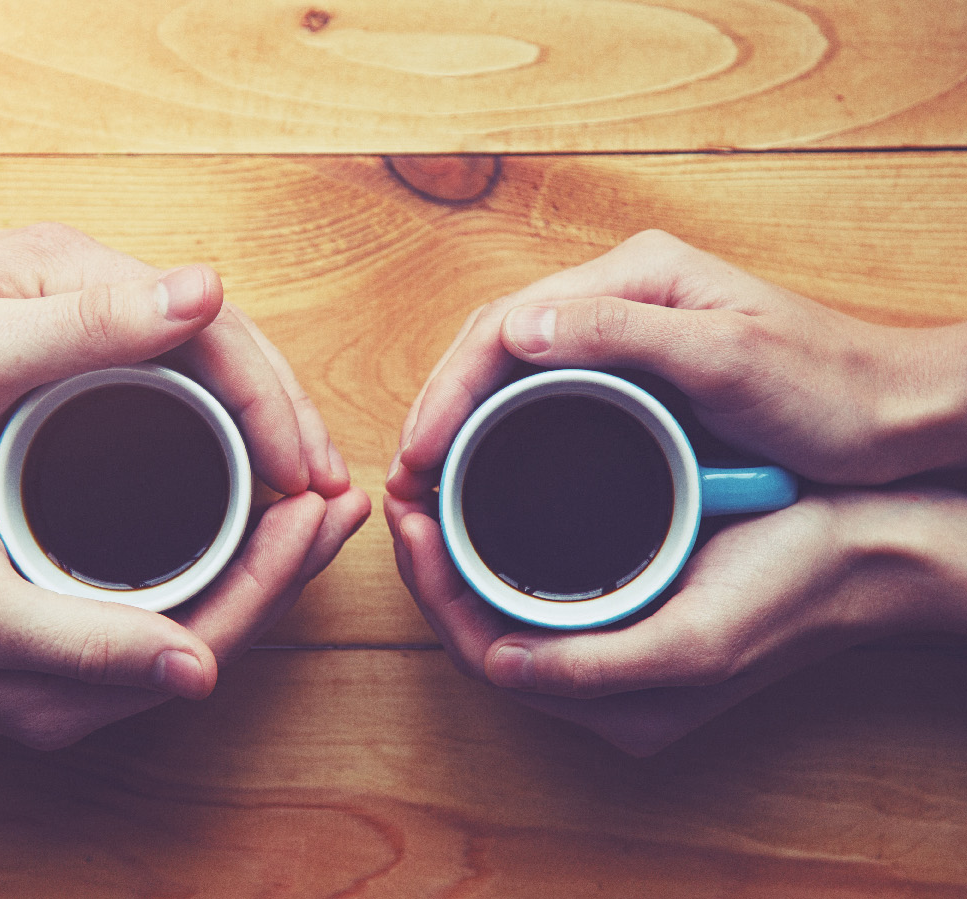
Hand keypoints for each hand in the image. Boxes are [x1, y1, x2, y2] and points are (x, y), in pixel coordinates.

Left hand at [0, 222, 348, 496]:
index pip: (212, 327)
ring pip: (199, 371)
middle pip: (220, 345)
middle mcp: (86, 288)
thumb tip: (206, 288)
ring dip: (257, 428)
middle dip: (284, 416)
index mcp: (75, 273)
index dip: (272, 400)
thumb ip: (88, 324)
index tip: (308, 474)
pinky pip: (162, 394)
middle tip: (325, 492)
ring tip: (297, 493)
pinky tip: (226, 478)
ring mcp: (74, 323)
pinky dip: (209, 436)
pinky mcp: (59, 361)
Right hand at [0, 479, 369, 747]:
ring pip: (199, 595)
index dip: (277, 576)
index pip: (214, 636)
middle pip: (221, 620)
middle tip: (339, 493)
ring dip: (258, 545)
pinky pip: (162, 574)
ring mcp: (76, 642)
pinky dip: (209, 533)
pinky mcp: (60, 602)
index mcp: (75, 691)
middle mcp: (88, 679)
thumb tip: (197, 674)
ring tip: (306, 491)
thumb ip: (84, 646)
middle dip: (286, 561)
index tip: (320, 506)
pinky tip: (228, 492)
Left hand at [385, 488, 966, 755]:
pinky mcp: (619, 599)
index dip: (433, 589)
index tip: (409, 517)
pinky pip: (532, 578)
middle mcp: (596, 680)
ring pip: (499, 600)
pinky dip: (494, 539)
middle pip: (479, 625)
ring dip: (455, 548)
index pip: (482, 652)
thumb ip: (594, 668)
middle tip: (403, 491)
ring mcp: (605, 639)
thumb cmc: (790, 594)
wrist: (864, 553)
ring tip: (427, 487)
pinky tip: (477, 494)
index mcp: (608, 704)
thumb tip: (496, 665)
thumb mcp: (694, 642)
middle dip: (431, 563)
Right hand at [388, 230, 966, 494]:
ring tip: (430, 480)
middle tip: (408, 476)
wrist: (900, 415)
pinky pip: (544, 397)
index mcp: (632, 279)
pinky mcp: (636, 377)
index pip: (505, 322)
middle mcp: (618, 298)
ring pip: (511, 373)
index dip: (449, 388)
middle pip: (495, 345)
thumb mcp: (728, 357)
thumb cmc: (832, 386)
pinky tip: (487, 470)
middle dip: (441, 407)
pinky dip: (502, 432)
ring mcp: (625, 337)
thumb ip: (622, 333)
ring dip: (462, 422)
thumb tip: (517, 329)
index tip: (420, 452)